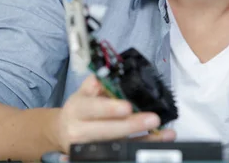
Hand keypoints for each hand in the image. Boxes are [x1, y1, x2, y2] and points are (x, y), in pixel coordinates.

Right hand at [51, 75, 175, 152]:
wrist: (64, 131)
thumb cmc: (80, 108)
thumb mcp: (83, 92)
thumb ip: (96, 83)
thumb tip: (110, 74)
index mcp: (77, 110)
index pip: (93, 109)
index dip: (110, 109)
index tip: (127, 107)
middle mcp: (80, 131)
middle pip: (108, 131)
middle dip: (132, 125)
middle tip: (153, 119)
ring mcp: (91, 147)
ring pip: (119, 145)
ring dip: (144, 139)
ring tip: (164, 133)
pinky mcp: (101, 156)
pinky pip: (124, 152)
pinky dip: (143, 145)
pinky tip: (159, 139)